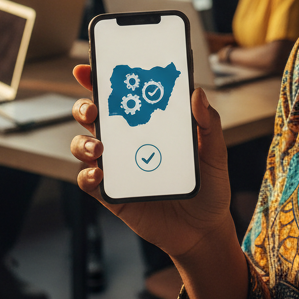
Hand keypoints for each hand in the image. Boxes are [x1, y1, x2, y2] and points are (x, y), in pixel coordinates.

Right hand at [69, 63, 232, 260]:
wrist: (205, 230)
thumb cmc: (208, 186)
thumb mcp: (215, 153)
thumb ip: (209, 124)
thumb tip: (197, 92)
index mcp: (147, 123)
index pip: (119, 95)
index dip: (99, 79)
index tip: (87, 67)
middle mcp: (126, 141)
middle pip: (92, 116)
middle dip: (84, 106)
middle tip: (93, 108)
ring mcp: (117, 167)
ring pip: (83, 146)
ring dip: (83, 142)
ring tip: (98, 147)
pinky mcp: (112, 194)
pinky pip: (89, 182)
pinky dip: (88, 176)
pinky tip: (98, 173)